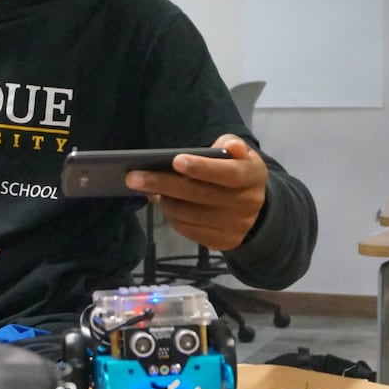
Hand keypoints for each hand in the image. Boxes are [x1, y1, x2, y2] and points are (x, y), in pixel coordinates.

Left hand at [128, 134, 267, 251]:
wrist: (255, 207)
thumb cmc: (237, 169)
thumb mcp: (240, 153)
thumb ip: (233, 145)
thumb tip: (231, 147)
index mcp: (253, 176)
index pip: (227, 174)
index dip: (202, 168)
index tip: (175, 160)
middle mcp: (247, 204)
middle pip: (200, 196)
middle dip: (164, 184)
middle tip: (133, 176)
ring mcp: (235, 226)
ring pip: (190, 215)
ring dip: (163, 201)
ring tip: (143, 186)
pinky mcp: (223, 243)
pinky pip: (190, 231)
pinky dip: (171, 216)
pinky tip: (159, 201)